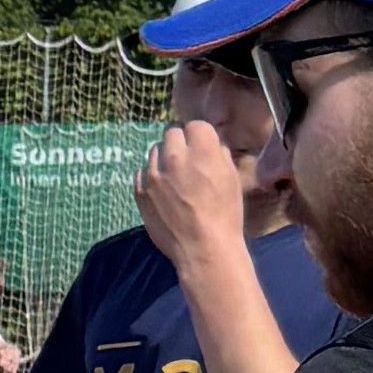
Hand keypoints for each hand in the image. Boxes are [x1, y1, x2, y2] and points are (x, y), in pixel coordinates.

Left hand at [133, 118, 259, 278]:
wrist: (203, 248)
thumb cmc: (225, 215)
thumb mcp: (232, 179)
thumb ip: (219, 154)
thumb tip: (210, 144)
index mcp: (202, 152)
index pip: (195, 125)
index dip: (200, 135)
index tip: (202, 145)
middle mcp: (175, 158)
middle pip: (171, 132)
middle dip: (180, 141)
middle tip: (187, 158)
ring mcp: (153, 174)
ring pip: (154, 150)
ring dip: (164, 157)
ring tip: (174, 176)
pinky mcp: (140, 191)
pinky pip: (142, 172)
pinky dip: (151, 176)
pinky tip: (162, 190)